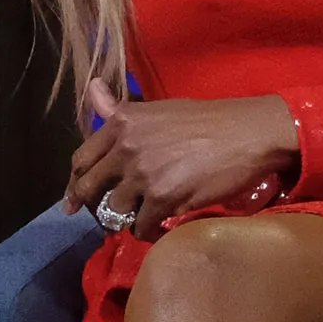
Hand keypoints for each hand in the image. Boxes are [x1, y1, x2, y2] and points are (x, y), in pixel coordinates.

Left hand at [64, 83, 299, 233]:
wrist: (248, 133)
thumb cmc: (208, 120)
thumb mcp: (159, 109)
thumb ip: (120, 110)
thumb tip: (92, 89)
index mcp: (122, 122)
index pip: (82, 157)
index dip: (75, 181)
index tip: (74, 198)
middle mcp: (126, 146)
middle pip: (90, 188)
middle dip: (91, 207)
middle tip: (102, 218)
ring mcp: (142, 174)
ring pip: (114, 211)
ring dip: (125, 219)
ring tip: (141, 219)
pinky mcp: (162, 198)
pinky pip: (142, 226)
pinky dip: (148, 232)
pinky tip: (158, 229)